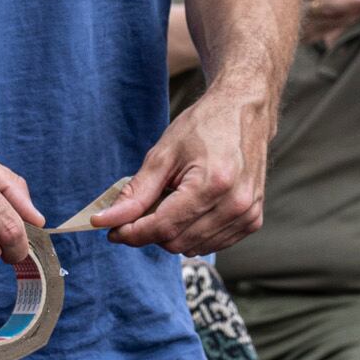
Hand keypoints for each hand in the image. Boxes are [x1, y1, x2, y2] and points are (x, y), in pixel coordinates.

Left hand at [93, 81, 270, 253]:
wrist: (242, 112)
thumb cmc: (204, 127)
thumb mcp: (163, 154)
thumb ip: (136, 192)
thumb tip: (107, 220)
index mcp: (213, 184)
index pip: (163, 227)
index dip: (132, 233)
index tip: (111, 229)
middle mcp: (235, 204)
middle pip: (176, 242)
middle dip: (149, 231)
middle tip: (140, 209)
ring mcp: (247, 214)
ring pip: (192, 247)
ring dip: (172, 233)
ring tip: (171, 202)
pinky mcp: (252, 220)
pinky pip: (211, 244)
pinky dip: (192, 234)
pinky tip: (189, 209)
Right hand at [300, 0, 359, 42]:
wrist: (247, 22)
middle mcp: (295, 9)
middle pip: (328, 6)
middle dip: (351, 3)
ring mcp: (301, 25)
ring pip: (333, 19)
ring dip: (355, 14)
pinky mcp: (304, 37)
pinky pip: (329, 29)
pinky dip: (345, 21)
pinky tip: (358, 16)